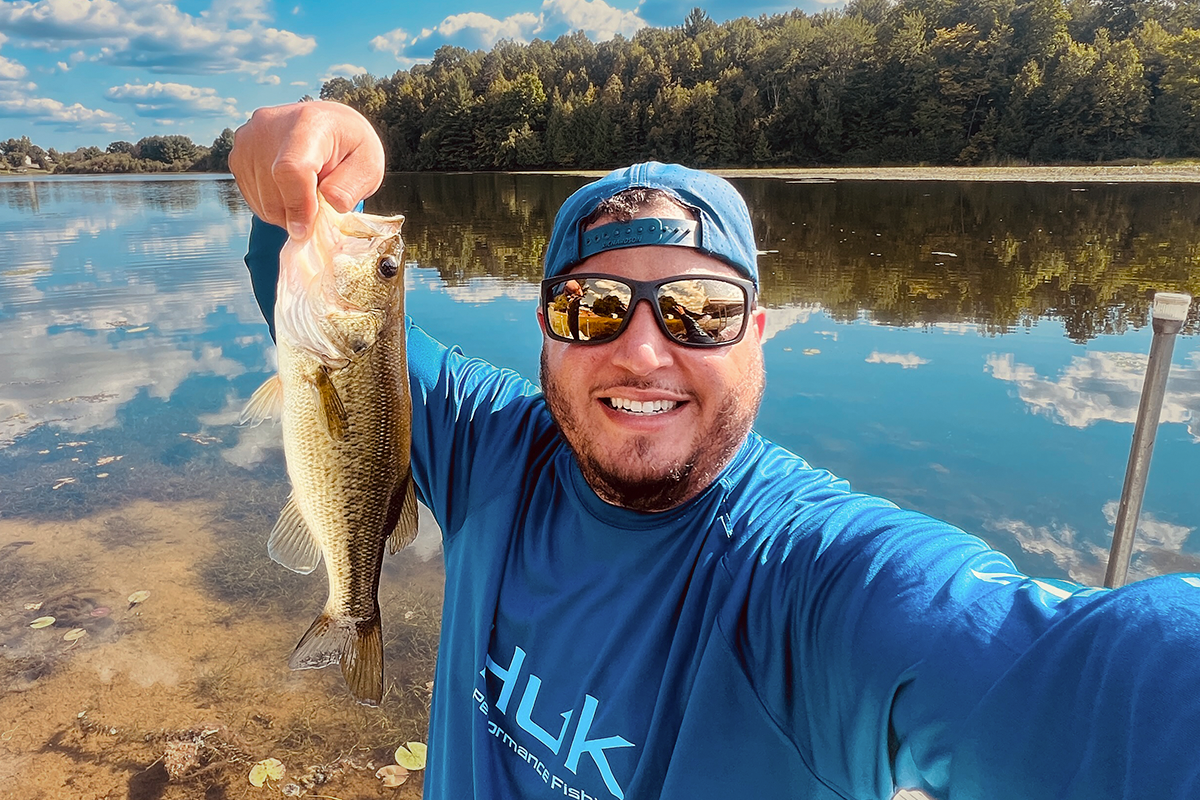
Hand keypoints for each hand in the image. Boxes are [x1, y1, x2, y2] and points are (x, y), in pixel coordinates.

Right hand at [229, 100, 384, 239]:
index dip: (299, 206)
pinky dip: (274, 208)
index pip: (291, 169)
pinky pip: (253, 199)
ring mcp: (248, 140)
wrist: (325, 125)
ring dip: (287, 214)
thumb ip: (351, 186)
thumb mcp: (367, 165)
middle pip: (274, 192)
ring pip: (262, 201)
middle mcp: (269, 125)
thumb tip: (331, 203)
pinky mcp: (237, 155)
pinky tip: (290, 193)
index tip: (307, 229)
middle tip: (320, 209)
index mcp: (308, 123)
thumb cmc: (349, 147)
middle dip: (298, 216)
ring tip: (307, 196)